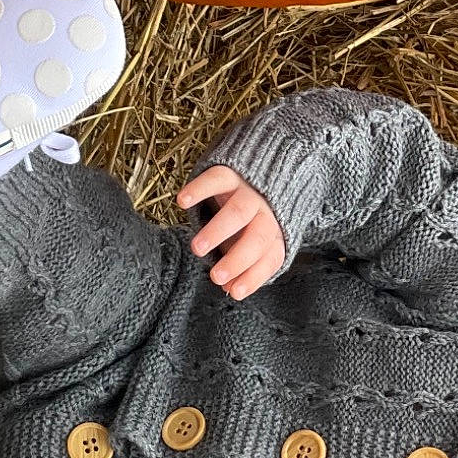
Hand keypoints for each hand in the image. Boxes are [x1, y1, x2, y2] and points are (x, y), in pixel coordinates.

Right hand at [177, 165, 284, 300]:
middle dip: (237, 259)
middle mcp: (266, 213)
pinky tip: (182, 202)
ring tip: (197, 249)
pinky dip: (199, 190)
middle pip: (258, 237)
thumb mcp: (249, 241)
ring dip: (218, 231)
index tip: (235, 292)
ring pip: (238, 211)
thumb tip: (230, 289)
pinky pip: (216, 179)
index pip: (270, 258)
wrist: (264, 164)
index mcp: (276, 233)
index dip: (255, 276)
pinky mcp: (231, 172)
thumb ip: (241, 265)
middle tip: (215, 276)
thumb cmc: (250, 216)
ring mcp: (249, 191)